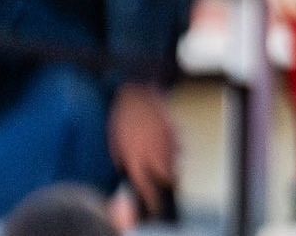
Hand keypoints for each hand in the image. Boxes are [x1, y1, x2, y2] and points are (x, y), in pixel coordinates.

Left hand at [108, 84, 177, 217]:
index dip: (150, 196)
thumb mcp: (115, 141)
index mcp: (134, 157)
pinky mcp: (174, 129)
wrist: (137, 92)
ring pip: (176, 160)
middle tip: (167, 177)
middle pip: (167, 174)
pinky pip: (180, 144)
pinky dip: (177, 146)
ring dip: (173, 161)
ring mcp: (165, 140)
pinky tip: (169, 140)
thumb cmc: (122, 118)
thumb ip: (122, 158)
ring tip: (167, 157)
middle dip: (168, 178)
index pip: (144, 183)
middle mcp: (152, 151)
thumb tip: (127, 168)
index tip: (154, 202)